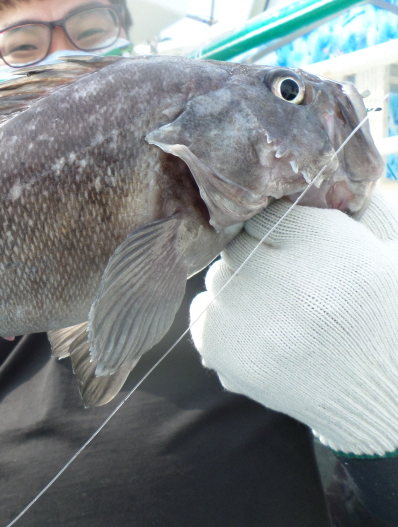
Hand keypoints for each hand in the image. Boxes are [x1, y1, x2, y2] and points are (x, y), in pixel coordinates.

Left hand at [190, 189, 397, 455]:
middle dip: (261, 257)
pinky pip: (202, 315)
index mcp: (323, 242)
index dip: (281, 229)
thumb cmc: (390, 314)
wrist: (387, 399)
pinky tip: (264, 334)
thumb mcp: (389, 246)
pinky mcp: (222, 352)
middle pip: (237, 244)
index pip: (265, 210)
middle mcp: (277, 276)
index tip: (296, 248)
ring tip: (285, 316)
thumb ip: (351, 204)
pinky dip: (224, 321)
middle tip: (293, 285)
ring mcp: (244, 317)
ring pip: (219, 279)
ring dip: (243, 290)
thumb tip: (300, 182)